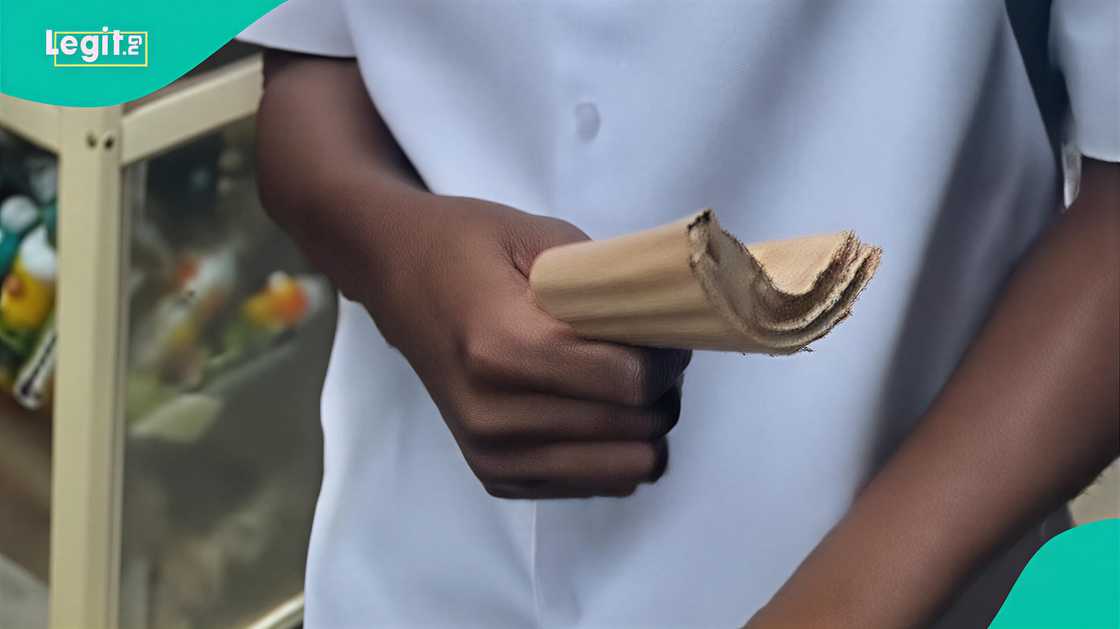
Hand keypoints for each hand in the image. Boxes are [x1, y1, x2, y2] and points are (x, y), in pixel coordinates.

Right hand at [362, 197, 690, 497]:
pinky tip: (592, 410)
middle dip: (661, 394)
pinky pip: (594, 485)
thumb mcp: (542, 238)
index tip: (665, 335)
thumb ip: (609, 285)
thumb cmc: (468, 245)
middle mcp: (494, 415)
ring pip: (622, 470)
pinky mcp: (493, 475)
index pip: (628, 382)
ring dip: (641, 429)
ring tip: (622, 386)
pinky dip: (610, 451)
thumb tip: (671, 332)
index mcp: (504, 348)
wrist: (395, 273)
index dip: (666, 359)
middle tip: (649, 357)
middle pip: (631, 430)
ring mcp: (491, 453)